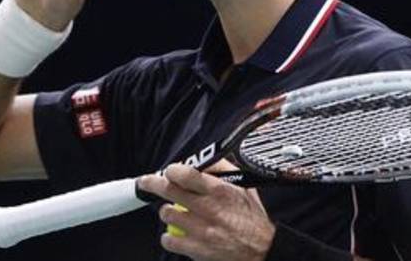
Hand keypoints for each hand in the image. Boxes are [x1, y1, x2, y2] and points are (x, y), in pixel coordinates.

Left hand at [138, 163, 274, 260]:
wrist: (262, 250)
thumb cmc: (252, 218)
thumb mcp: (243, 186)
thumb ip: (222, 169)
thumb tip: (202, 161)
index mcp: (220, 190)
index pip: (186, 174)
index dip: (172, 170)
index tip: (169, 171)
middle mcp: (208, 209)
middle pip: (168, 191)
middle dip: (153, 183)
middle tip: (148, 182)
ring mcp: (200, 230)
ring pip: (166, 214)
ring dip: (167, 211)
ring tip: (175, 211)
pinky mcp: (196, 250)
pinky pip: (168, 240)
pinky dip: (169, 236)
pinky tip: (177, 232)